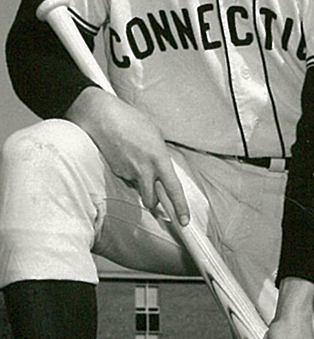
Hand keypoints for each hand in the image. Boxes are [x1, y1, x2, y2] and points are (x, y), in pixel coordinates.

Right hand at [66, 87, 189, 223]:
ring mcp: (128, 172)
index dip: (180, 206)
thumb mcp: (155, 136)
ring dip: (140, 186)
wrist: (103, 118)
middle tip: (156, 201)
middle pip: (152, 200)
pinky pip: (127, 178)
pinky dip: (128, 171)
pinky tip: (125, 155)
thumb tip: (161, 170)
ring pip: (138, 189)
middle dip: (154, 203)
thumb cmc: (131, 121)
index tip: (185, 221)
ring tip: (136, 165)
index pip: (173, 188)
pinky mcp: (115, 172)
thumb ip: (160, 156)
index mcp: (159, 158)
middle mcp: (144, 169)